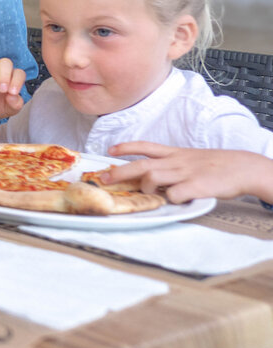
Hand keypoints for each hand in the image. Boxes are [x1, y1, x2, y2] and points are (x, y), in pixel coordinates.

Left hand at [103, 143, 272, 204]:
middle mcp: (176, 161)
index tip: (110, 150)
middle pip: (141, 165)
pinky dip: (169, 199)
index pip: (146, 147)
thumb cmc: (217, 165)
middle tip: (104, 178)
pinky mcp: (196, 186)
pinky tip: (173, 201)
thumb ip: (173, 164)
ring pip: (152, 177)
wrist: (243, 167)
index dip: (126, 147)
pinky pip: (174, 194)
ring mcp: (185, 173)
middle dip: (120, 171)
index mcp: (176, 154)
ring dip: (144, 187)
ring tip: (146, 194)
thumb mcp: (192, 158)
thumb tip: (154, 175)